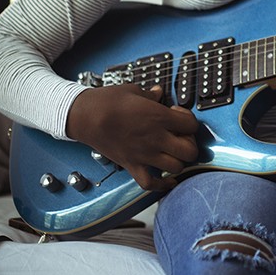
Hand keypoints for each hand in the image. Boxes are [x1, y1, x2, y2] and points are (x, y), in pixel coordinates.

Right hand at [66, 84, 199, 191]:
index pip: (191, 124)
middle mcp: (156, 138)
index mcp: (159, 117)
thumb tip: (158, 93)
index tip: (178, 115)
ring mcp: (144, 154)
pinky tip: (168, 179)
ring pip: (176, 167)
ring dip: (179, 160)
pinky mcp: (131, 165)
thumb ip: (151, 94)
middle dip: (190, 143)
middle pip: (190, 150)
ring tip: (173, 152)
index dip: (189, 120)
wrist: (84, 117)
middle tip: (181, 136)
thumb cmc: (107, 101)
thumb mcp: (134, 90)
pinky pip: (150, 183)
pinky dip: (162, 185)